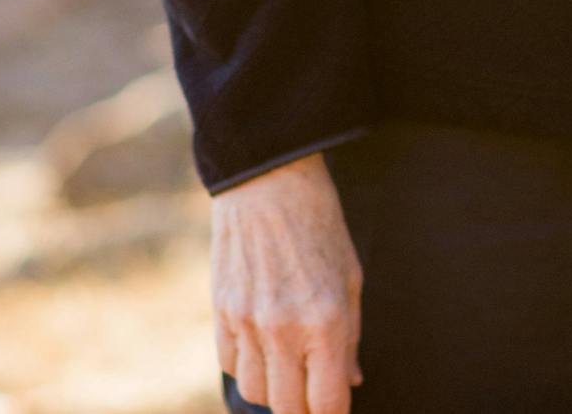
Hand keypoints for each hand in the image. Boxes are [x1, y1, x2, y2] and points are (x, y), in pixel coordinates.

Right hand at [212, 151, 361, 413]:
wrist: (267, 181)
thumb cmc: (320, 224)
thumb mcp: (350, 277)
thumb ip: (350, 336)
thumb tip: (349, 382)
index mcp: (325, 322)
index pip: (325, 403)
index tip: (336, 408)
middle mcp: (283, 330)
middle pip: (287, 407)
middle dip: (304, 407)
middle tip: (315, 390)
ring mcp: (247, 323)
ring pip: (254, 392)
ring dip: (274, 389)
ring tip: (290, 367)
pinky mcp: (220, 312)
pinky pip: (229, 365)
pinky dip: (247, 365)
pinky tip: (263, 344)